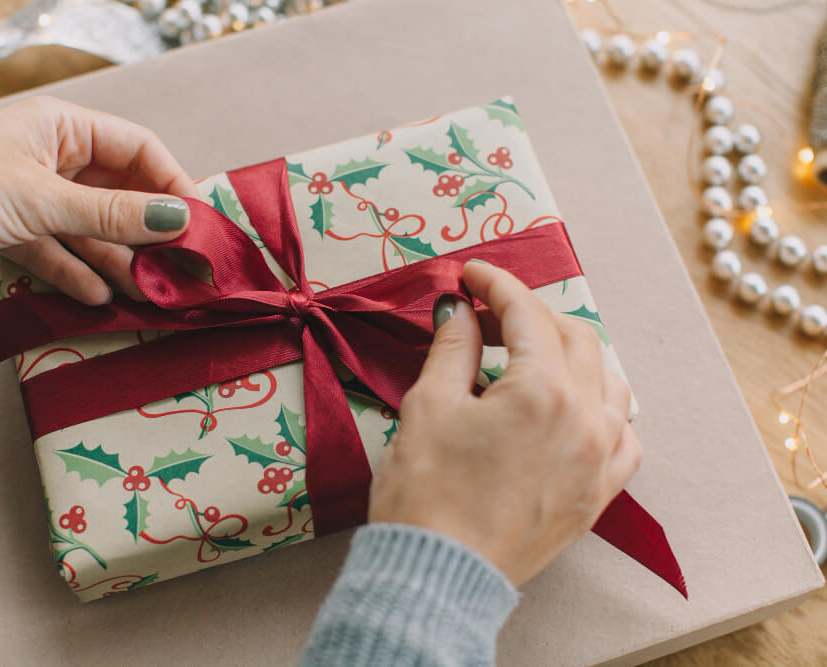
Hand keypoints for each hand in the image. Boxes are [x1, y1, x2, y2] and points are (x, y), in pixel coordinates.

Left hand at [0, 96, 198, 304]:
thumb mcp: (43, 199)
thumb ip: (113, 214)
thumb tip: (179, 219)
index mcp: (63, 128)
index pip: (138, 150)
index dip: (172, 184)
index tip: (197, 224)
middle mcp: (53, 157)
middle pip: (118, 195)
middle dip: (145, 234)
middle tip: (177, 269)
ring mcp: (33, 194)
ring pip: (90, 229)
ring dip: (115, 262)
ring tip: (143, 294)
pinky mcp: (14, 228)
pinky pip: (59, 250)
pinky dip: (76, 273)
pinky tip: (96, 298)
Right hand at [369, 260, 641, 586]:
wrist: (438, 575)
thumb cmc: (425, 493)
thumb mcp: (428, 406)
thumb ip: (453, 348)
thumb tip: (460, 312)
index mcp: (541, 392)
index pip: (526, 315)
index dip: (496, 285)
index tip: (472, 275)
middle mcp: (584, 420)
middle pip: (574, 338)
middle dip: (531, 315)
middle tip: (489, 313)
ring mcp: (599, 460)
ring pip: (609, 382)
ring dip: (573, 355)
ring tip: (533, 355)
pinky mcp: (597, 495)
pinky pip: (622, 438)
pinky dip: (603, 410)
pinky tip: (576, 409)